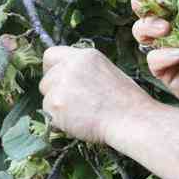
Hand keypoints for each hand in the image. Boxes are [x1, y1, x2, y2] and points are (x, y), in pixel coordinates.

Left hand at [40, 46, 154, 144]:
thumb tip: (66, 80)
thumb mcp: (107, 73)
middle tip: (75, 105)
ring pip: (47, 98)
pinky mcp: (56, 104)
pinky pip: (49, 115)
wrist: (132, 119)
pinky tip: (80, 123)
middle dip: (55, 93)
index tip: (59, 81)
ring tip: (83, 115)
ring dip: (59, 108)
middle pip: (46, 80)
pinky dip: (60, 122)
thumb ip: (84, 71)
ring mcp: (61, 84)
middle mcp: (70, 66)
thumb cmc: (126, 102)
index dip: (52, 70)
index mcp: (85, 56)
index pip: (51, 55)